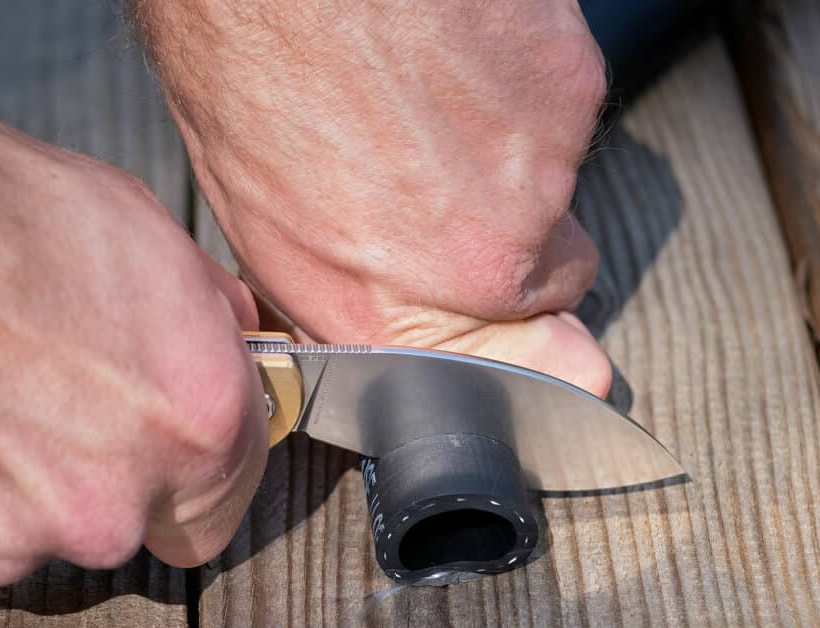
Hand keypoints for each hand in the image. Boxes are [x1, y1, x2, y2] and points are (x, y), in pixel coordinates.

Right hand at [0, 44, 267, 585]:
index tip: (170, 436)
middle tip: (47, 390)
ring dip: (12, 481)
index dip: (201, 460)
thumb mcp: (135, 228)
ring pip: (30, 531)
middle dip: (101, 469)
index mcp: (188, 428)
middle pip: (126, 519)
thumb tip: (231, 340)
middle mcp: (104, 506)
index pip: (227, 493)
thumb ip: (206, 313)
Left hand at [139, 0, 611, 395]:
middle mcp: (485, 264)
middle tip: (447, 176)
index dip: (531, 338)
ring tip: (424, 99)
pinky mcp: (570, 89)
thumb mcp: (273, 237)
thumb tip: (413, 319)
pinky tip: (449, 59)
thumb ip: (367, 302)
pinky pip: (561, 101)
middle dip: (514, 237)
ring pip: (554, 176)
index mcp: (400, 315)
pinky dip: (516, 82)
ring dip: (504, 148)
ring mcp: (539, 175)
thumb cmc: (249, 85)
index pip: (542, 374)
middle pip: (556, 268)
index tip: (530, 319)